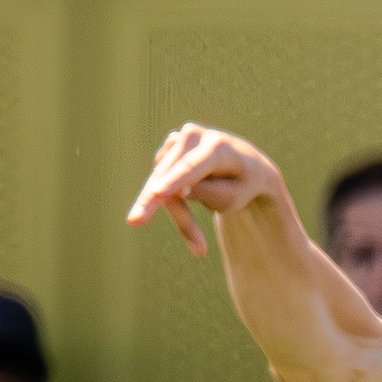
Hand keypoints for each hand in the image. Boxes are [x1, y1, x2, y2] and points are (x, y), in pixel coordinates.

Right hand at [127, 123, 293, 256]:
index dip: (174, 181)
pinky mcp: (166, 150)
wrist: (244, 164)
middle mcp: (193, 136)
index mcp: (218, 146)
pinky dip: (173, 201)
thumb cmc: (243, 184)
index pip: (193, 168)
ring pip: (162, 184)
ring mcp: (176, 140)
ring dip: (179, 215)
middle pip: (171, 179)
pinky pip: (161, 183)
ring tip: (199, 246)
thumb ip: (213, 194)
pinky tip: (191, 206)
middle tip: (136, 224)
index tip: (157, 193)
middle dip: (167, 211)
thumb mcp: (237, 197)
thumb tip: (182, 191)